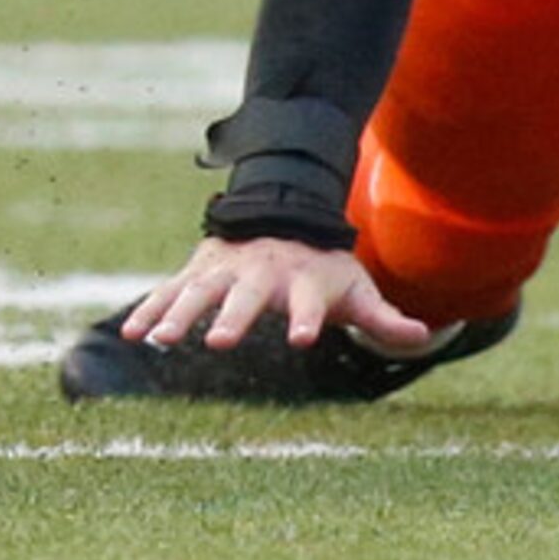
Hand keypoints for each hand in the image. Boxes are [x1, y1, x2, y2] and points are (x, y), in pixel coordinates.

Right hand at [118, 235, 432, 353]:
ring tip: (158, 341)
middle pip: (247, 297)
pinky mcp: (198, 272)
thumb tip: (426, 334)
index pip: (309, 303)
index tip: (301, 338)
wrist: (285, 218)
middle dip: (234, 317)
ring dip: (179, 314)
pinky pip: (169, 291)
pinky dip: (151, 309)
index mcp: (305, 282)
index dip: (307, 319)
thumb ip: (384, 317)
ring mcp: (227, 271)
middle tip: (217, 341)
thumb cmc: (323, 269)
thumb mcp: (356, 288)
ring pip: (199, 292)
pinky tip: (132, 333)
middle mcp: (264, 275)